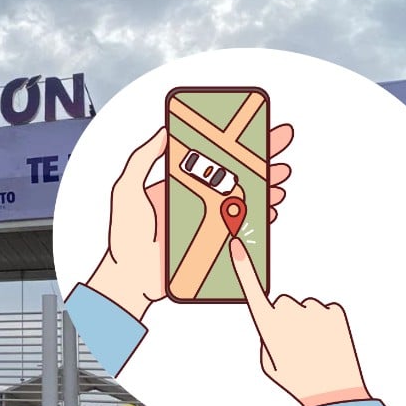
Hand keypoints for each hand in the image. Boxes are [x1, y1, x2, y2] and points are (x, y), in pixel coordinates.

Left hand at [85, 124, 293, 320]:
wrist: (132, 278)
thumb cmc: (125, 237)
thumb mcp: (127, 190)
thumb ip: (142, 160)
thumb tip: (163, 132)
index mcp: (179, 184)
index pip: (211, 156)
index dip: (232, 143)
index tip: (251, 127)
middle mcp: (197, 200)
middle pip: (235, 173)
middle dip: (260, 157)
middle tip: (281, 140)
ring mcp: (207, 221)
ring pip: (244, 197)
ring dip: (265, 184)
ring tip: (280, 174)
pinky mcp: (214, 243)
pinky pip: (243, 226)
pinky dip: (259, 216)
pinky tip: (270, 207)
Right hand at [229, 237, 372, 405]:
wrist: (335, 391)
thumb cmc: (297, 380)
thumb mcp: (268, 364)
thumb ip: (266, 338)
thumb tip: (275, 323)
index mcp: (269, 324)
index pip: (251, 289)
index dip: (242, 266)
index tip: (236, 245)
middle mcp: (289, 311)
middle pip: (283, 303)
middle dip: (286, 318)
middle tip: (296, 344)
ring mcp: (313, 309)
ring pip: (305, 308)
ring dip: (308, 323)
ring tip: (315, 347)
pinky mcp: (334, 310)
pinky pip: (325, 311)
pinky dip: (326, 323)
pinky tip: (328, 342)